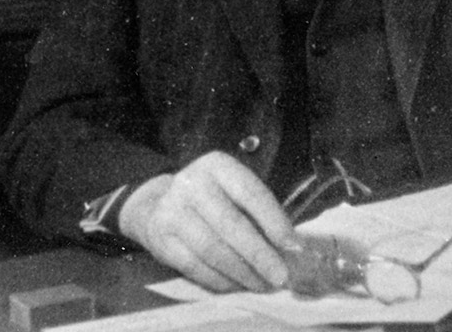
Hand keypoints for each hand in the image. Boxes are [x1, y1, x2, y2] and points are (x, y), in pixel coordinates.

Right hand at [118, 151, 298, 292]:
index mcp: (217, 166)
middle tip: (281, 277)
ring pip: (212, 249)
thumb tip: (292, 251)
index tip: (294, 246)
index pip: (250, 192)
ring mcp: (172, 210)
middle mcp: (191, 183)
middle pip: (230, 224)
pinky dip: (220, 280)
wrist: (158, 206)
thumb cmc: (210, 201)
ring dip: (242, 272)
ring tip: (262, 285)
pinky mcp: (160, 238)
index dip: (274, 220)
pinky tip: (237, 286)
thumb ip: (260, 215)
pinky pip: (194, 266)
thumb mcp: (233, 192)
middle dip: (260, 254)